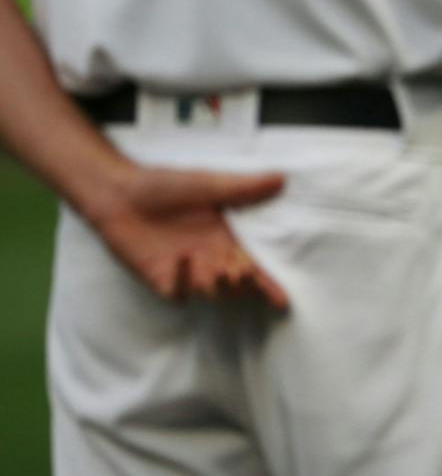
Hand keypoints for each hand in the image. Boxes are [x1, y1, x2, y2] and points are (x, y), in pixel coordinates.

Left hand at [82, 163, 288, 308]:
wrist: (119, 193)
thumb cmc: (164, 186)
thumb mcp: (208, 184)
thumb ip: (242, 188)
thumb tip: (280, 180)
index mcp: (224, 239)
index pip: (252, 267)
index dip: (267, 284)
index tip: (283, 300)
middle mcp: (208, 259)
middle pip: (235, 285)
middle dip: (246, 286)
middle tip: (247, 275)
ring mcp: (184, 271)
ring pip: (210, 292)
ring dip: (220, 288)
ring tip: (227, 273)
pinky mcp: (158, 278)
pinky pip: (175, 292)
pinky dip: (182, 281)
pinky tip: (185, 259)